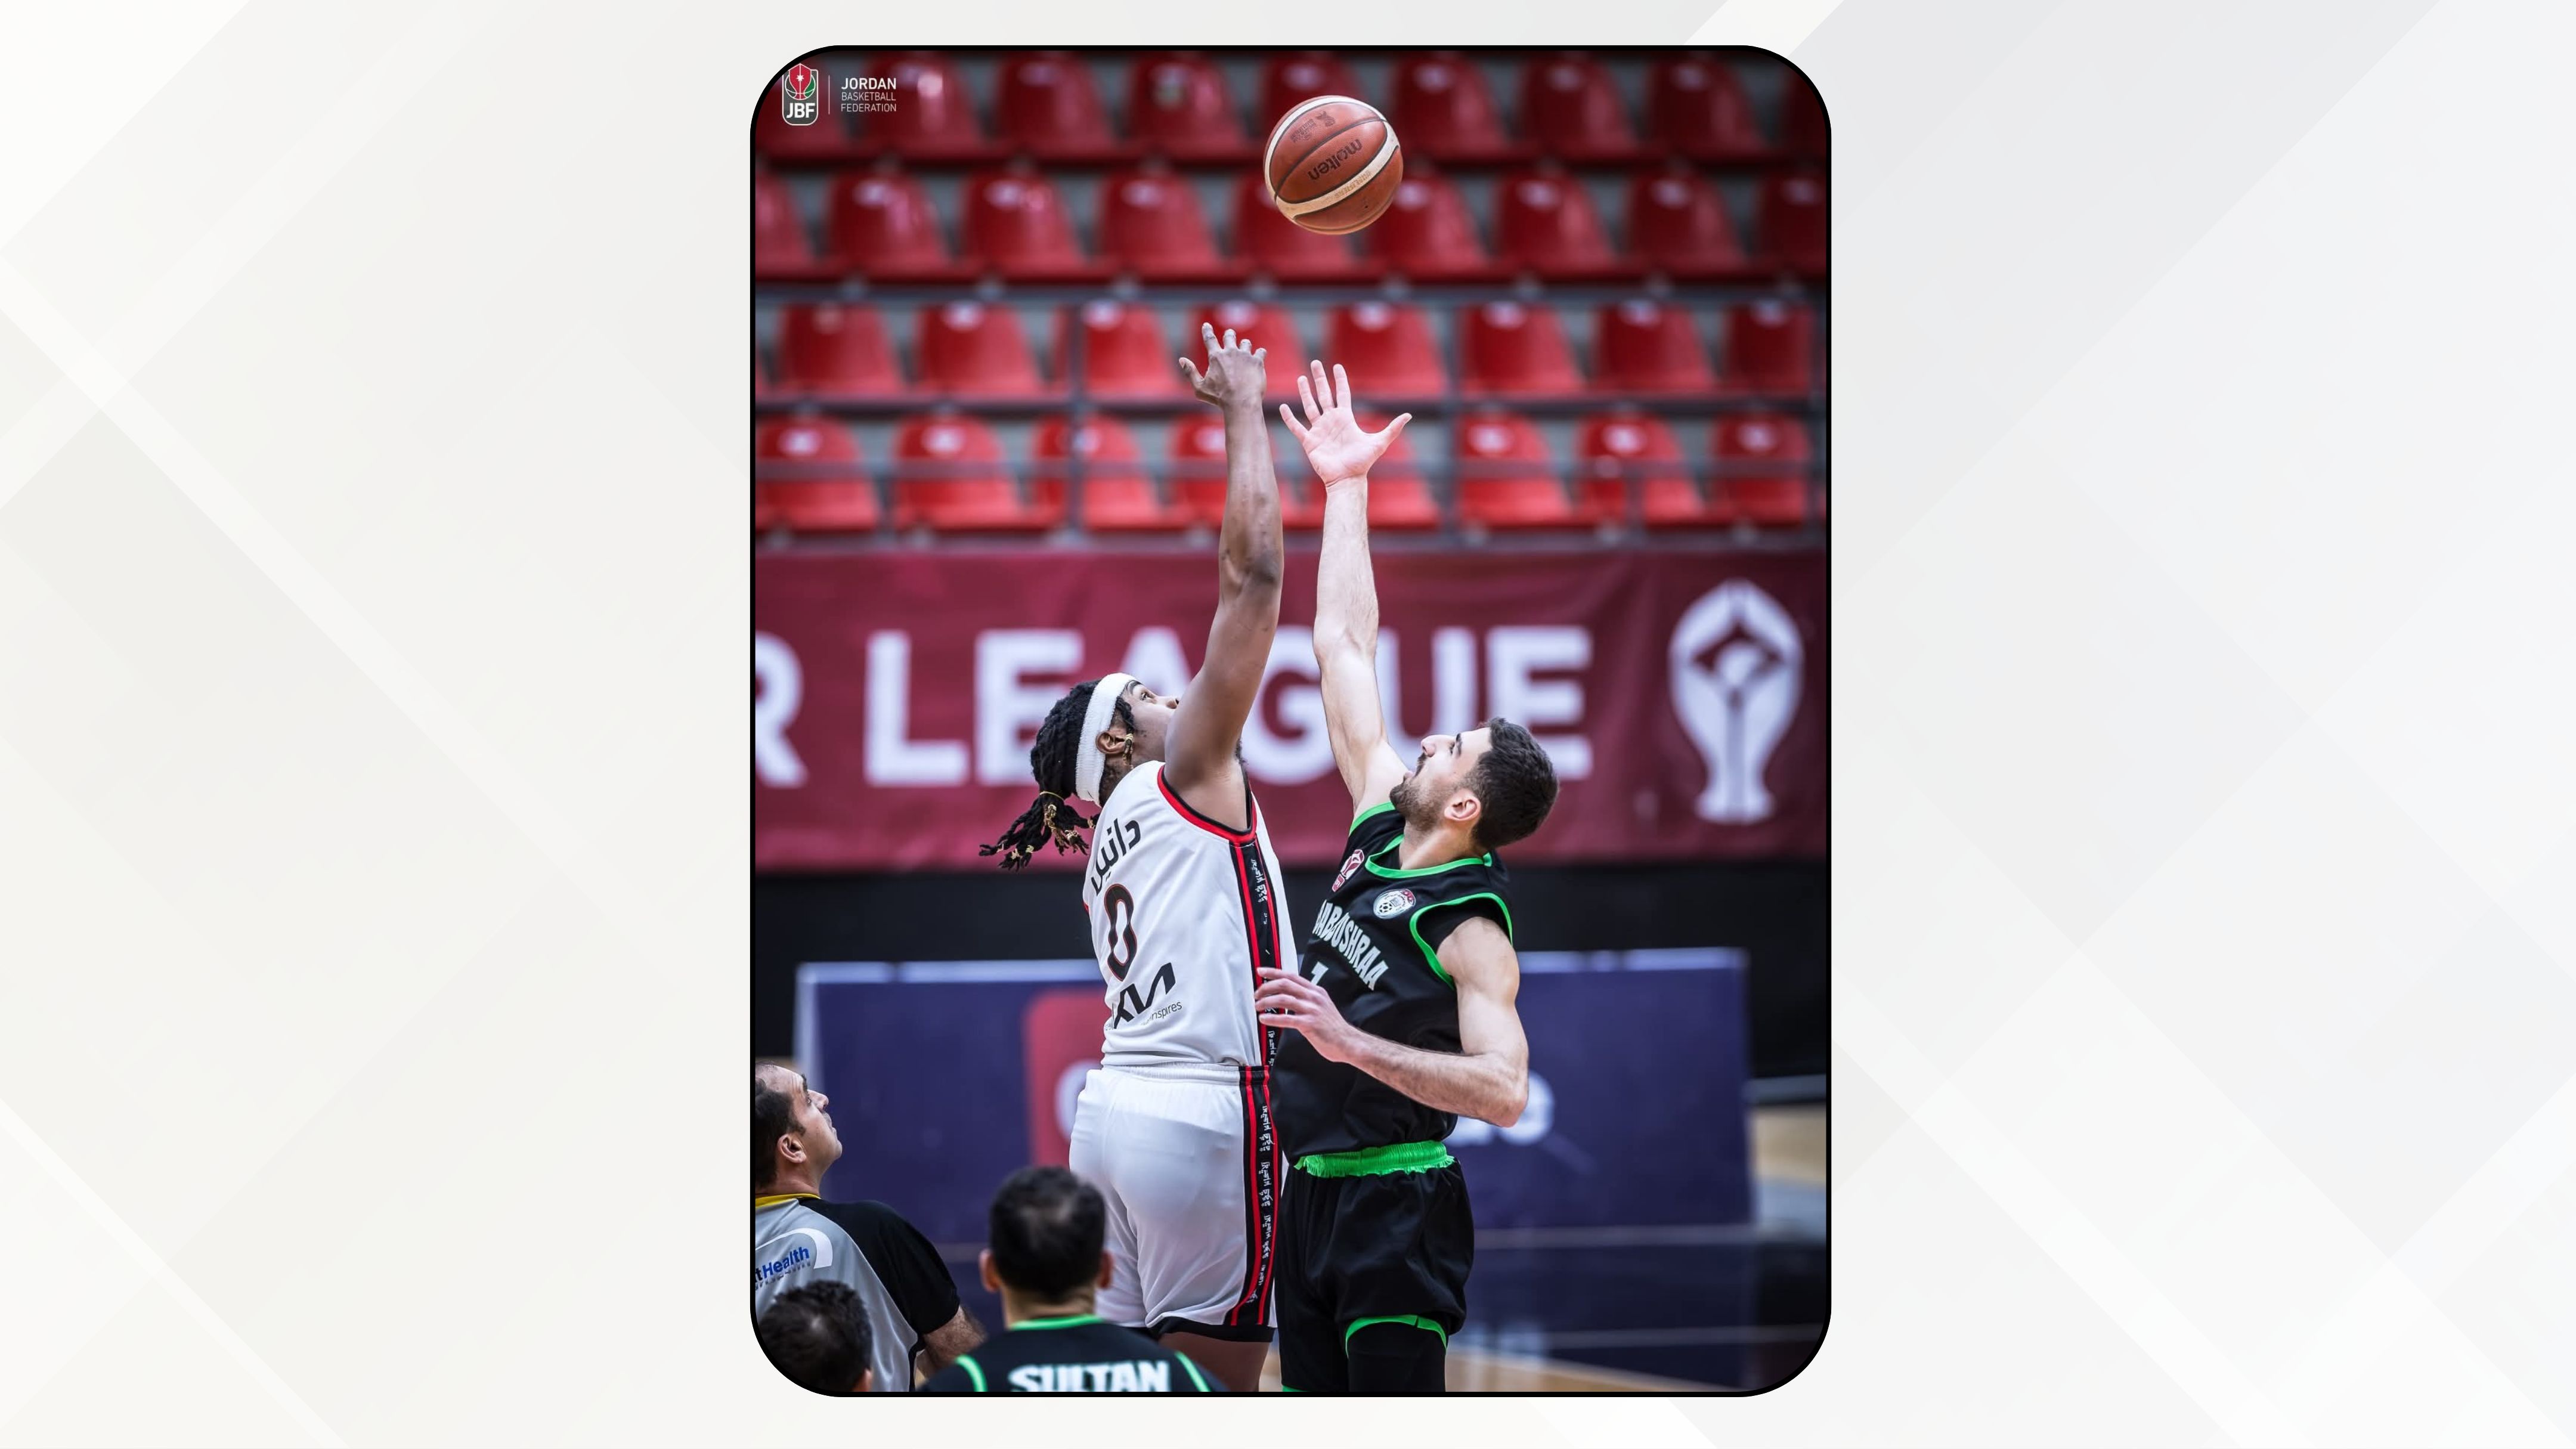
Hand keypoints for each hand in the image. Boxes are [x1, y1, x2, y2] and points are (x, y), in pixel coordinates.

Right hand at [1177, 322, 1266, 410]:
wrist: (1241, 402)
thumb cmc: (1219, 398)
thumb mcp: (1199, 388)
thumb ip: (1190, 372)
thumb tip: (1181, 360)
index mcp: (1216, 357)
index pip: (1209, 339)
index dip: (1207, 331)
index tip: (1206, 325)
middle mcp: (1230, 352)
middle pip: (1229, 336)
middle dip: (1229, 334)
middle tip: (1230, 334)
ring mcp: (1245, 356)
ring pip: (1246, 343)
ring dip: (1244, 345)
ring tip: (1245, 347)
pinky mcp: (1257, 361)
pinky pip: (1260, 352)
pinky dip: (1259, 353)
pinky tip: (1259, 355)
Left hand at [1255, 967, 1361, 1063]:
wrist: (1348, 1042)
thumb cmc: (1333, 1027)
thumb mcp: (1322, 1006)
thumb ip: (1307, 999)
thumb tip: (1288, 997)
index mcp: (1316, 991)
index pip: (1291, 976)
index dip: (1274, 972)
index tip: (1261, 971)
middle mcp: (1313, 997)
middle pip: (1284, 984)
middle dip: (1266, 987)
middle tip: (1256, 994)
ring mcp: (1312, 1009)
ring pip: (1283, 999)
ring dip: (1266, 1002)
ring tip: (1258, 1006)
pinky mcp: (1309, 1023)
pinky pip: (1286, 1018)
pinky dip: (1272, 1018)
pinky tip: (1264, 1019)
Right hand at [1280, 361, 1409, 488]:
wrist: (1347, 479)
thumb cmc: (1362, 462)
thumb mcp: (1379, 442)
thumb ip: (1392, 428)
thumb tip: (1408, 415)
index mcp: (1346, 418)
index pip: (1342, 394)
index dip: (1340, 380)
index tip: (1336, 366)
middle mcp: (1331, 421)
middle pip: (1324, 395)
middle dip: (1320, 379)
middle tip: (1315, 363)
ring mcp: (1319, 430)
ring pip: (1310, 406)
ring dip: (1305, 393)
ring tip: (1301, 378)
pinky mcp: (1309, 441)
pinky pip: (1297, 427)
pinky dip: (1290, 418)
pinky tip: (1283, 407)